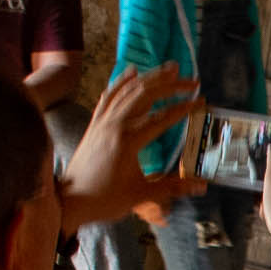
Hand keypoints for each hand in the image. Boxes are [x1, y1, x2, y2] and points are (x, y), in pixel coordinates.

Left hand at [58, 65, 204, 226]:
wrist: (69, 201)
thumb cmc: (104, 199)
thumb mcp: (141, 195)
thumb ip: (172, 187)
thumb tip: (201, 186)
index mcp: (129, 140)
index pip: (162, 117)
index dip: (184, 108)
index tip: (200, 101)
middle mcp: (115, 124)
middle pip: (147, 95)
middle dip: (171, 85)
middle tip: (190, 81)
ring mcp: (103, 121)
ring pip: (129, 90)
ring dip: (151, 77)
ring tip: (170, 68)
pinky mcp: (95, 124)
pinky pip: (109, 96)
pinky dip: (122, 82)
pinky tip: (132, 71)